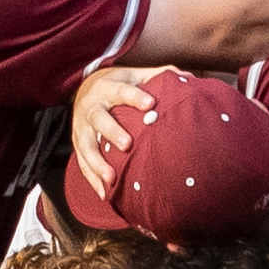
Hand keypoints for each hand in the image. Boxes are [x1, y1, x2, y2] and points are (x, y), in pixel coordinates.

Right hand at [66, 64, 182, 197]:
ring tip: (112, 178)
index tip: (150, 104)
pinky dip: (92, 179)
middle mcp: (91, 106)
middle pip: (99, 118)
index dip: (134, 97)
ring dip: (97, 163)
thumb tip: (190, 77)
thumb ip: (160, 75)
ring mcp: (81, 127)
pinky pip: (82, 163)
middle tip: (127, 145)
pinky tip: (104, 193)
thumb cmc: (118, 84)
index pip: (121, 90)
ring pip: (86, 145)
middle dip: (112, 131)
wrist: (84, 88)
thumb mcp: (135, 75)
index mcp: (107, 87)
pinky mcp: (77, 143)